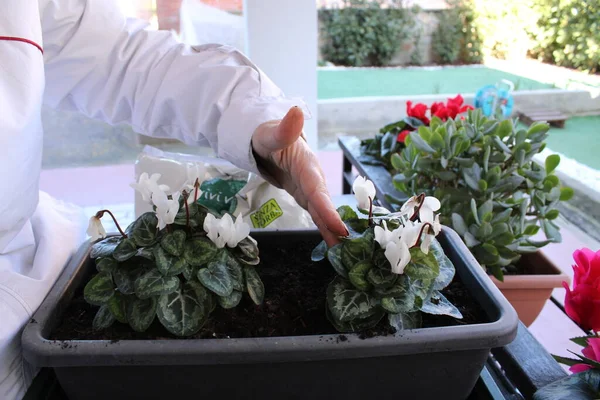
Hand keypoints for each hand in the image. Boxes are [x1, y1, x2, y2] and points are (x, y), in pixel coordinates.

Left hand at [252, 107, 347, 245]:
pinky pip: (317, 213)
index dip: (327, 208)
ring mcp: (310, 188)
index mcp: (306, 164)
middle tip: (349, 245)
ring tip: (344, 252)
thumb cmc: (267, 135)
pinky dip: (325, 228)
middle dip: (336, 224)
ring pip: (322, 211)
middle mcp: (313, 178)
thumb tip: (297, 111)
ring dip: (332, 230)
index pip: (317, 189)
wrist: (268, 140)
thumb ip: (283, 128)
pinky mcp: (306, 195)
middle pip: (324, 204)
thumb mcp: (270, 132)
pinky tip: (334, 244)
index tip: (339, 227)